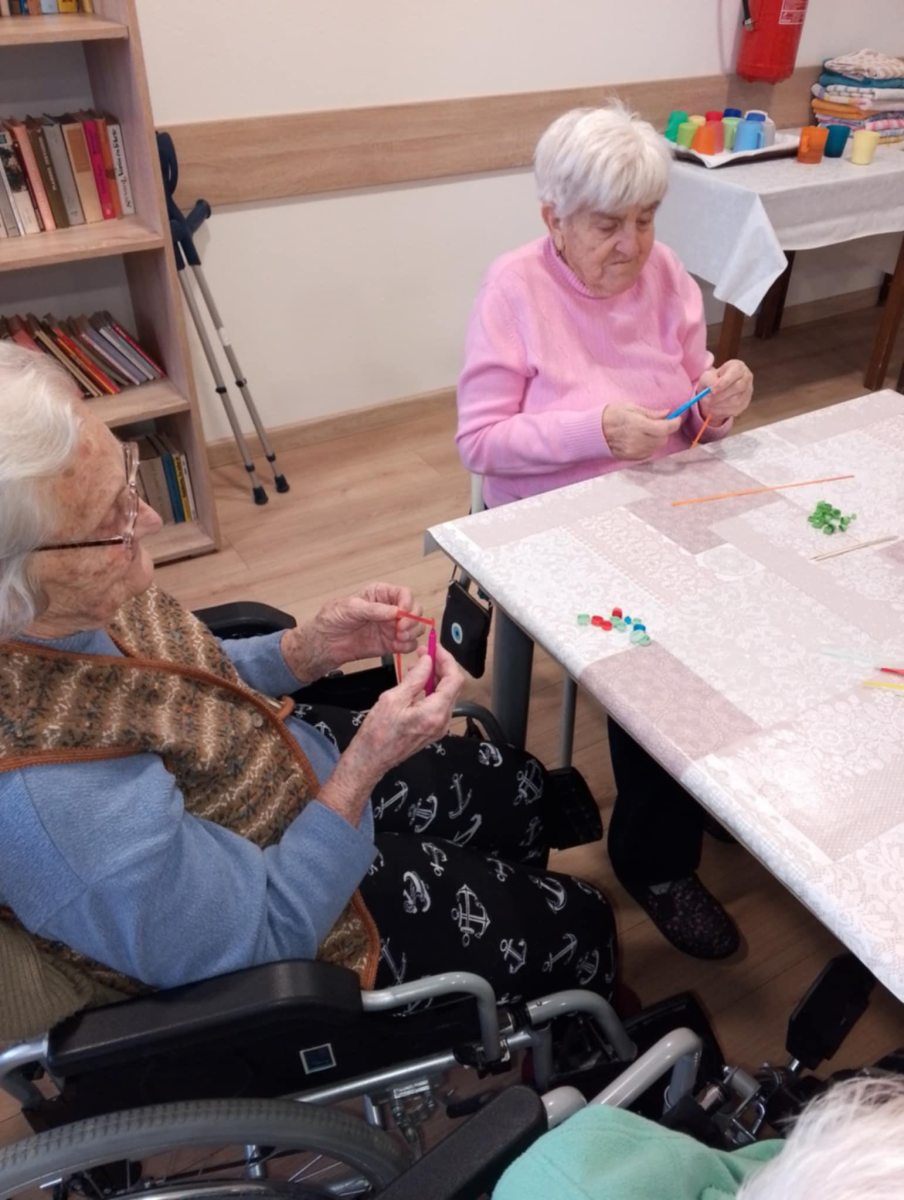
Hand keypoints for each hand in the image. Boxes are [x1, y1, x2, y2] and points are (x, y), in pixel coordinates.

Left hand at [282, 582, 423, 682]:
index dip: (408, 602)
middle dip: (412, 620)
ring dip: (412, 633)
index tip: (403, 612)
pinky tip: (397, 646)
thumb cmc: (333, 619)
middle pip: (414, 610)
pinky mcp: (391, 644)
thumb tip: (395, 611)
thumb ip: (374, 609)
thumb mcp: (351, 607)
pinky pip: (408, 644)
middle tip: (401, 628)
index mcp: (380, 594)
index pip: (404, 593)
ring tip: (399, 638)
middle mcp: (389, 610)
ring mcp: (391, 627)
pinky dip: (408, 646)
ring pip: (415, 628)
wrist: (325, 643)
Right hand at [319, 646, 464, 823]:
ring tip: (417, 667)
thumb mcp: (393, 699)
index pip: (454, 679)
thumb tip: (427, 661)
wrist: (371, 759)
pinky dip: (431, 690)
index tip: (434, 647)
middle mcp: (442, 721)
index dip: (446, 660)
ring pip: (446, 695)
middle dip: (441, 667)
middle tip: (425, 653)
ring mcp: (438, 727)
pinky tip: (416, 684)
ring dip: (435, 677)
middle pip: (452, 686)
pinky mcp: (432, 730)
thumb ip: (415, 678)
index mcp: (435, 713)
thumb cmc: (377, 733)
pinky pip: (438, 705)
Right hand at [602, 405, 680, 460]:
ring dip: (657, 439)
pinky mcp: (630, 457)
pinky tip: (641, 439)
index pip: (664, 428)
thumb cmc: (610, 415)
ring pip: (657, 447)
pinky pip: (648, 453)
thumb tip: (667, 413)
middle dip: (664, 431)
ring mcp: (634, 451)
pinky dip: (650, 446)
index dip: (675, 423)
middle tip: (658, 423)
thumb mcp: (630, 407)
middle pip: (662, 439)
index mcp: (638, 424)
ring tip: (647, 431)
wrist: (593, 431)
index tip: (677, 419)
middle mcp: (637, 440)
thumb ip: (650, 413)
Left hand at [697, 360, 752, 422]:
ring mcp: (748, 391)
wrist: (717, 388)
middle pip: (737, 387)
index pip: (735, 374)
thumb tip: (712, 390)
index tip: (712, 390)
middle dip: (719, 396)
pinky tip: (712, 409)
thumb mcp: (708, 376)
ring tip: (706, 404)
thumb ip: (709, 380)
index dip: (723, 383)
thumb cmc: (713, 379)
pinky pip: (735, 410)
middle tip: (705, 399)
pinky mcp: (745, 404)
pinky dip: (721, 411)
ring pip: (736, 401)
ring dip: (719, 404)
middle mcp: (746, 378)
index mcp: (738, 367)